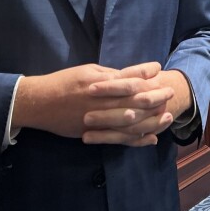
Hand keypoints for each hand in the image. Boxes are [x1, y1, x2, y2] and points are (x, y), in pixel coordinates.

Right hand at [13, 62, 178, 146]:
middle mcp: (101, 101)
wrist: (38, 103)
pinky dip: (136, 139)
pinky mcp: (93, 133)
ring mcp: (98, 119)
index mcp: (100, 83)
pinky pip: (118, 138)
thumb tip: (130, 76)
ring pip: (130, 122)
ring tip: (167, 117)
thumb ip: (109, 75)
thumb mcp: (87, 72)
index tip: (161, 70)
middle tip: (171, 93)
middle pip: (134, 100)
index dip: (146, 76)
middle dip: (155, 96)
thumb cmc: (63, 83)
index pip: (128, 79)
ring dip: (151, 120)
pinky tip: (150, 138)